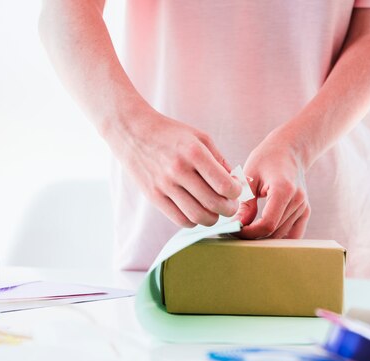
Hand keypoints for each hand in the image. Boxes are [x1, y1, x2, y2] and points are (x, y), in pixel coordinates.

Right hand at [109, 110, 242, 227]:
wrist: (133, 131)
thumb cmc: (170, 133)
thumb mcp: (199, 137)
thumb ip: (219, 160)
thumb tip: (236, 183)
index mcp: (194, 153)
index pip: (224, 185)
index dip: (236, 193)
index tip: (236, 190)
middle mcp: (178, 170)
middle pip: (213, 204)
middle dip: (229, 209)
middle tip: (230, 205)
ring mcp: (164, 185)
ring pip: (198, 216)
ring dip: (213, 218)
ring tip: (215, 211)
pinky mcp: (154, 196)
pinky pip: (180, 220)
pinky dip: (194, 221)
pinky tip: (197, 211)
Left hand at [234, 129, 310, 238]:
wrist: (289, 149)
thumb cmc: (266, 158)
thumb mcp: (249, 176)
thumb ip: (245, 204)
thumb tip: (238, 227)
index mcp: (284, 190)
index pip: (267, 224)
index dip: (249, 233)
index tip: (234, 230)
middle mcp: (298, 200)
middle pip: (274, 232)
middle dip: (253, 236)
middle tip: (234, 233)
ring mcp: (303, 207)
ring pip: (282, 235)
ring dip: (264, 238)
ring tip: (245, 232)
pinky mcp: (305, 211)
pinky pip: (294, 234)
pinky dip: (279, 238)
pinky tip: (263, 236)